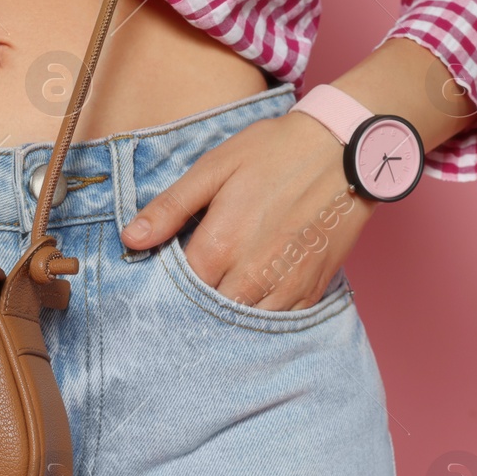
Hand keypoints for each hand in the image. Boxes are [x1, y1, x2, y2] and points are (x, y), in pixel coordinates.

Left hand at [120, 111, 373, 309]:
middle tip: (192, 289)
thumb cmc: (275, 151)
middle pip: (207, 313)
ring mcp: (284, 287)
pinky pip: (278, 322)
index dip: (167, 286)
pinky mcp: (311, 290)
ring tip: (221, 295)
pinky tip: (253, 298)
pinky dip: (261, 316)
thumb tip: (130, 239)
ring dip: (227, 316)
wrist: (346, 150)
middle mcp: (250, 275)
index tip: (164, 277)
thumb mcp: (215, 167)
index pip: (177, 289)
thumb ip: (171, 206)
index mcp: (219, 245)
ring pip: (242, 325)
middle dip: (195, 305)